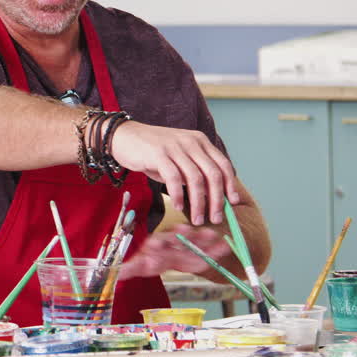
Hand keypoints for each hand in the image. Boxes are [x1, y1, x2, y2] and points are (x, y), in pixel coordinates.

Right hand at [109, 123, 238, 223]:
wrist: (124, 137)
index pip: (223, 164)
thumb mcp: (179, 157)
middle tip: (215, 218)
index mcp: (200, 141)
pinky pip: (174, 178)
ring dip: (198, 203)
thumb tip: (211, 197)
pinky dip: (177, 195)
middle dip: (216, 200)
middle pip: (212, 174)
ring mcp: (175, 147)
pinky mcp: (159, 154)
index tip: (232, 203)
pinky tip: (176, 206)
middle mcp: (191, 142)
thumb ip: (194, 171)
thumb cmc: (152, 152)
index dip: (230, 185)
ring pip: (195, 179)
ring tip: (197, 219)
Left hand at [119, 225, 229, 278]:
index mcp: (154, 246)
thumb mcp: (138, 266)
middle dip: (181, 236)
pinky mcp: (195, 251)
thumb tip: (116, 273)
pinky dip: (213, 249)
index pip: (154, 243)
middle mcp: (170, 243)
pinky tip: (223, 246)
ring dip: (200, 237)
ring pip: (192, 240)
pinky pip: (205, 249)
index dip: (155, 243)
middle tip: (185, 231)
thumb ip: (128, 269)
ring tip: (211, 235)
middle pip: (175, 239)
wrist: (159, 258)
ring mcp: (183, 245)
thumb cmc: (148, 261)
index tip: (156, 244)